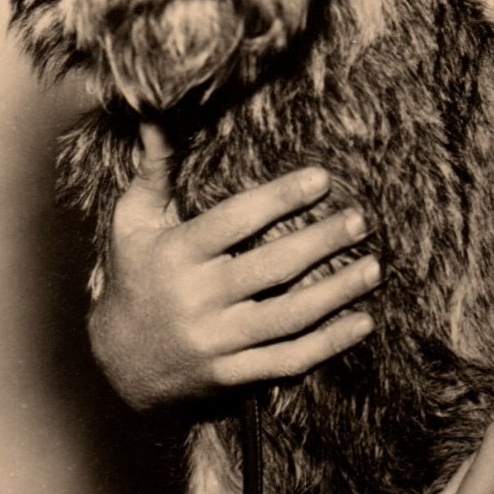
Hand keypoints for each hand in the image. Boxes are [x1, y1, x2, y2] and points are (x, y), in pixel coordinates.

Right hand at [88, 122, 380, 408]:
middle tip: (360, 220)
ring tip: (373, 267)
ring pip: (288, 316)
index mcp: (176, 254)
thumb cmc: (135, 276)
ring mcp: (216, 341)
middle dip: (322, 242)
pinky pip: (288, 360)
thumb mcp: (132, 223)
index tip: (323, 179)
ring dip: (337, 292)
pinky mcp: (232, 375)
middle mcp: (197, 298)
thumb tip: (155, 117)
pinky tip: (363, 322)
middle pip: (272, 267)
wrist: (120, 362)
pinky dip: (329, 344)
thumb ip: (154, 172)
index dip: (280, 198)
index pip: (235, 221)